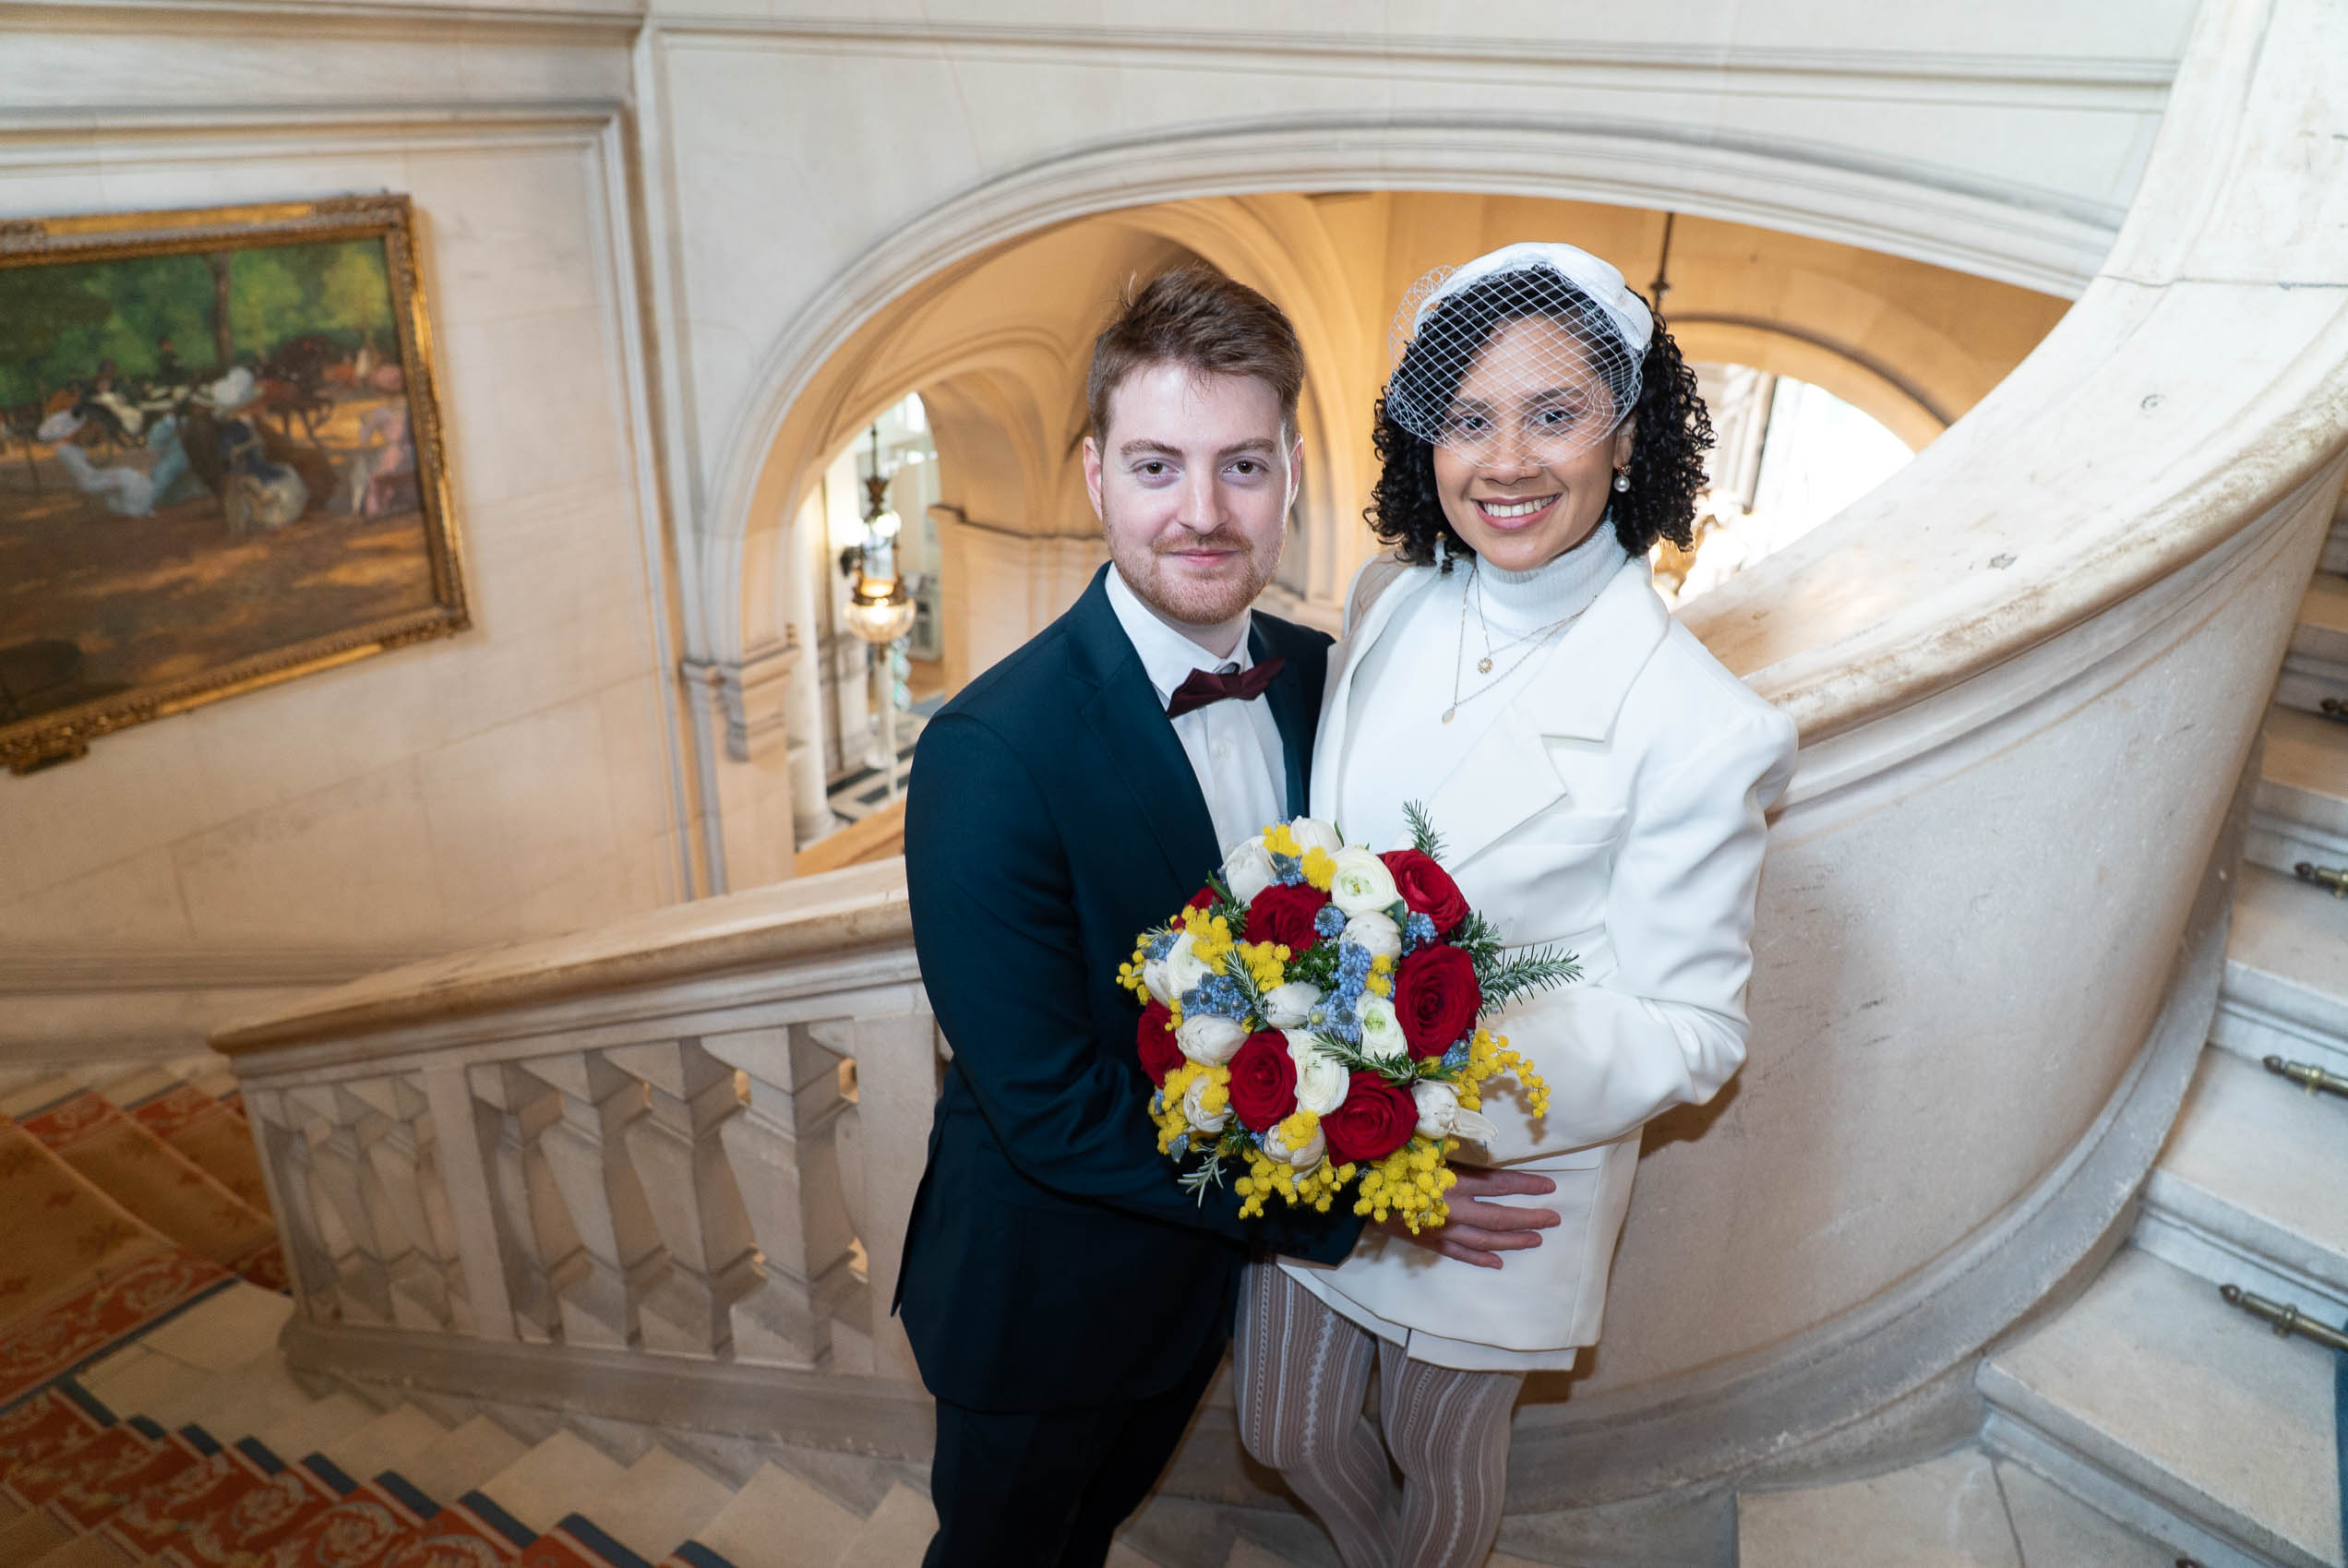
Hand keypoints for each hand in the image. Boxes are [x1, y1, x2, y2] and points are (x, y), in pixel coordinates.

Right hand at [1374, 1164, 1559, 1269]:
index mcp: (1453, 1181)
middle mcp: (1453, 1209)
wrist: (1355, 1192)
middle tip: (1554, 1218)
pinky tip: (1499, 1262)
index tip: (1550, 1186)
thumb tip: (1488, 1156)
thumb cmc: (1391, 1162)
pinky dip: (1482, 1258)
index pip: (1499, 1183)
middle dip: (1530, 1218)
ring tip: (1536, 1239)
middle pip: (1500, 1216)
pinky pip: (1462, 1254)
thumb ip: (1457, 1156)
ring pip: (1486, 1240)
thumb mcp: (1426, 1150)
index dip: (1527, 1185)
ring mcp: (1443, 1230)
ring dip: (1514, 1240)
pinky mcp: (1430, 1243)